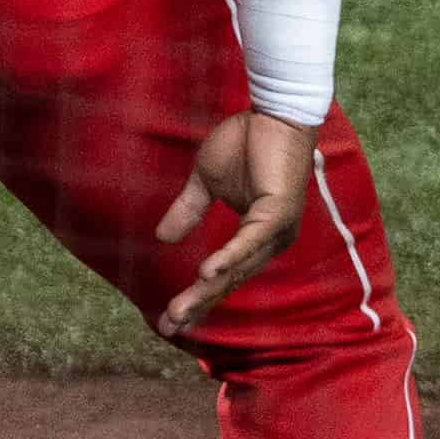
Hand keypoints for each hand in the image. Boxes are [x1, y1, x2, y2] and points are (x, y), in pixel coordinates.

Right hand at [153, 111, 317, 336]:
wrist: (272, 111)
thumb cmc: (246, 142)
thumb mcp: (206, 181)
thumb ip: (189, 211)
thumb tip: (161, 239)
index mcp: (256, 237)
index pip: (223, 275)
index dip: (195, 297)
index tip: (166, 321)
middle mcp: (270, 241)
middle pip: (229, 281)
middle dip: (197, 305)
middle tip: (167, 327)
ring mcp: (277, 229)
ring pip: (237, 268)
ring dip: (206, 290)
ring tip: (179, 310)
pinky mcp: (278, 213)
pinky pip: (249, 241)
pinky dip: (228, 257)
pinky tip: (206, 272)